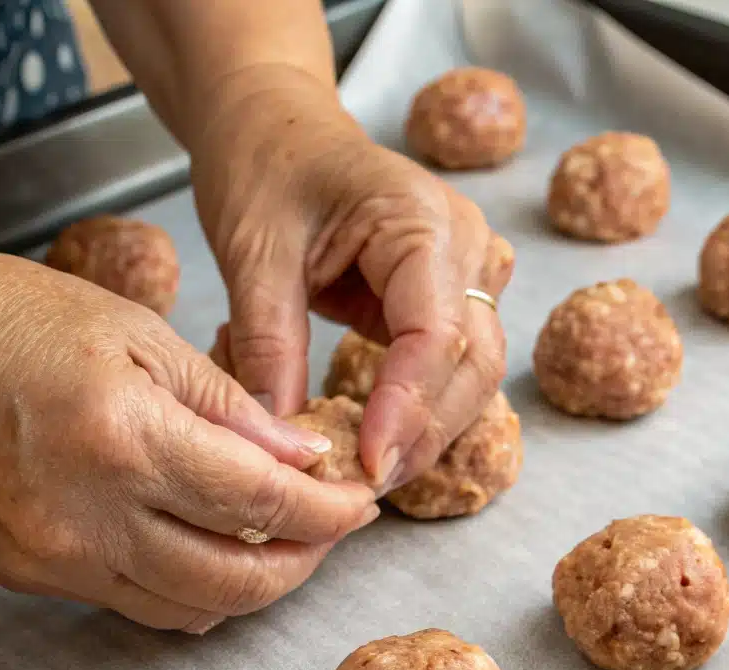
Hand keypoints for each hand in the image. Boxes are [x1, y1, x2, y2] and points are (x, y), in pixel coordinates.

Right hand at [0, 247, 376, 631]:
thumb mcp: (138, 336)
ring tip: (285, 539)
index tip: (360, 504)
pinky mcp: (36, 575)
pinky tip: (218, 551)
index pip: (264, 503)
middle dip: (307, 561)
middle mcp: (89, 518)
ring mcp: (58, 558)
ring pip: (194, 610)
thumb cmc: (11, 320)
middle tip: (333, 527)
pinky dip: (198, 589)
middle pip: (239, 580)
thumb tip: (304, 457)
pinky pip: (142, 605)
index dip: (329, 512)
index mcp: (125, 439)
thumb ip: (231, 408)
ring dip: (257, 583)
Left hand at [191, 66, 508, 489]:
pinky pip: (453, 366)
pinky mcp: (448, 297)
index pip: (437, 334)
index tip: (366, 465)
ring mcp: (467, 272)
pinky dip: (423, 409)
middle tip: (367, 486)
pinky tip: (384, 441)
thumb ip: (269, 345)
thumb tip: (283, 442)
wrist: (276, 125)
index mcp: (422, 220)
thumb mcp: (253, 252)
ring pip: (474, 374)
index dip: (407, 408)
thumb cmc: (264, 165)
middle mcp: (465, 247)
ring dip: (430, 430)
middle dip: (425, 433)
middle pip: (474, 364)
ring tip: (373, 473)